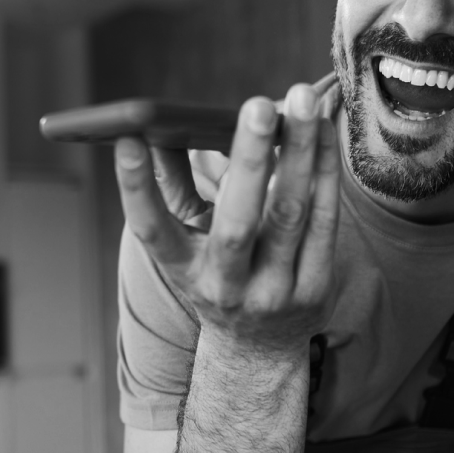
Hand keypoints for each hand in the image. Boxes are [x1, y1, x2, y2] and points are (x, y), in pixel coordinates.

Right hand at [114, 83, 339, 357]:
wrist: (259, 349)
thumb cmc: (220, 278)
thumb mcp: (188, 249)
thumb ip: (174, 192)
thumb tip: (161, 129)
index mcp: (183, 272)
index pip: (152, 231)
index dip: (136, 188)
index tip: (128, 139)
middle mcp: (226, 287)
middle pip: (237, 223)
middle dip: (249, 159)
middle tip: (258, 104)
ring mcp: (275, 292)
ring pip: (290, 215)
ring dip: (300, 153)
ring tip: (305, 103)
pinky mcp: (316, 289)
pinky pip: (324, 221)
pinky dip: (325, 172)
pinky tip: (325, 132)